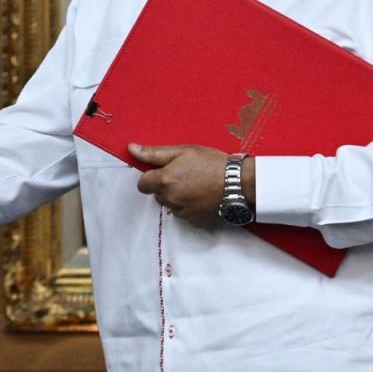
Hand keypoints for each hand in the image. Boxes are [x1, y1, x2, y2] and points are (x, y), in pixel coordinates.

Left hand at [132, 143, 246, 228]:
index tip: (165, 172)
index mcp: (164, 181)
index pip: (142, 185)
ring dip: (178, 197)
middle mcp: (171, 199)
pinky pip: (185, 214)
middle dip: (166, 186)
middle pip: (158, 195)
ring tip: (197, 185)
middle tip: (185, 175)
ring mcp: (183, 212)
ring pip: (171, 205)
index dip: (152, 177)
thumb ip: (154, 153)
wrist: (240, 183)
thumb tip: (131, 149)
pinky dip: (190, 207)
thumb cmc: (213, 163)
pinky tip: (203, 197)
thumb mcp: (184, 151)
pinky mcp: (195, 222)